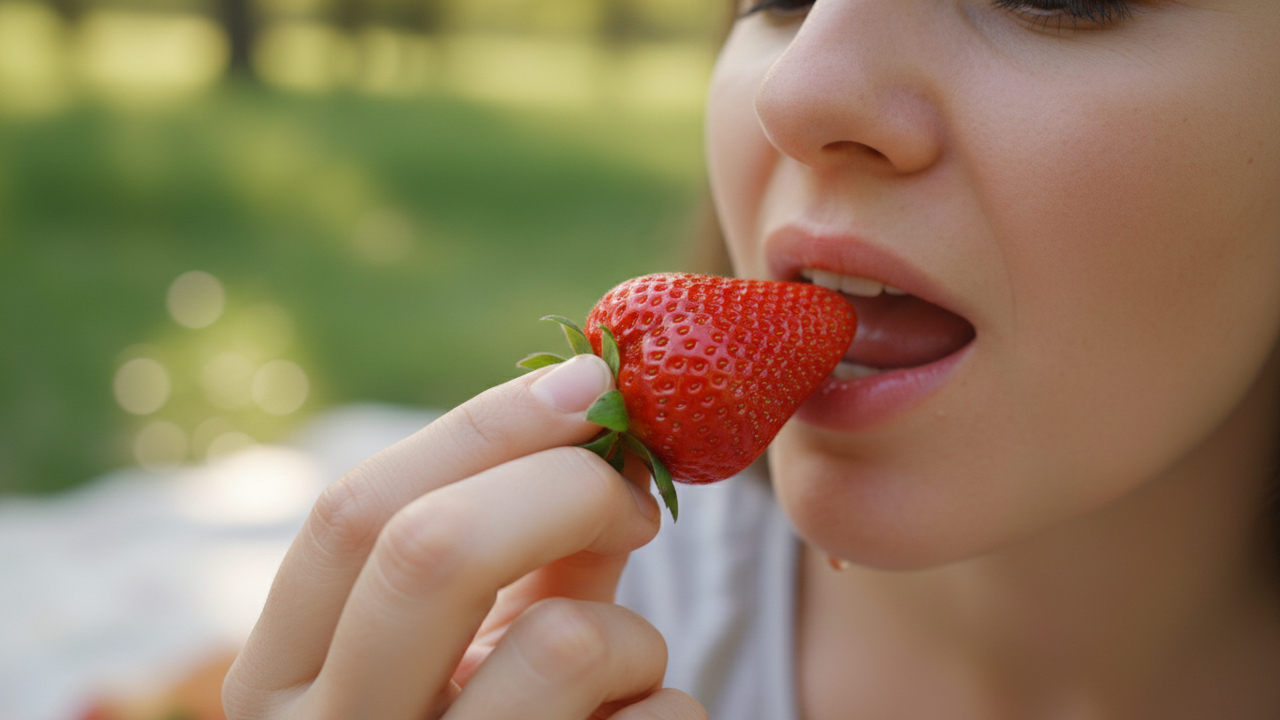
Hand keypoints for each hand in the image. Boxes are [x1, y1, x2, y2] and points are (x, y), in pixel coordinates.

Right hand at [222, 354, 706, 719]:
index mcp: (282, 678)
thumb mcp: (473, 645)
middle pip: (432, 552)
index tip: (586, 383)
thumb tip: (608, 420)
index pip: (350, 513)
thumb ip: (524, 545)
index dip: (481, 427)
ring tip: (623, 673)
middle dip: (565, 486)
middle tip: (638, 494)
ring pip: (562, 645)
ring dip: (631, 634)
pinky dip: (670, 710)